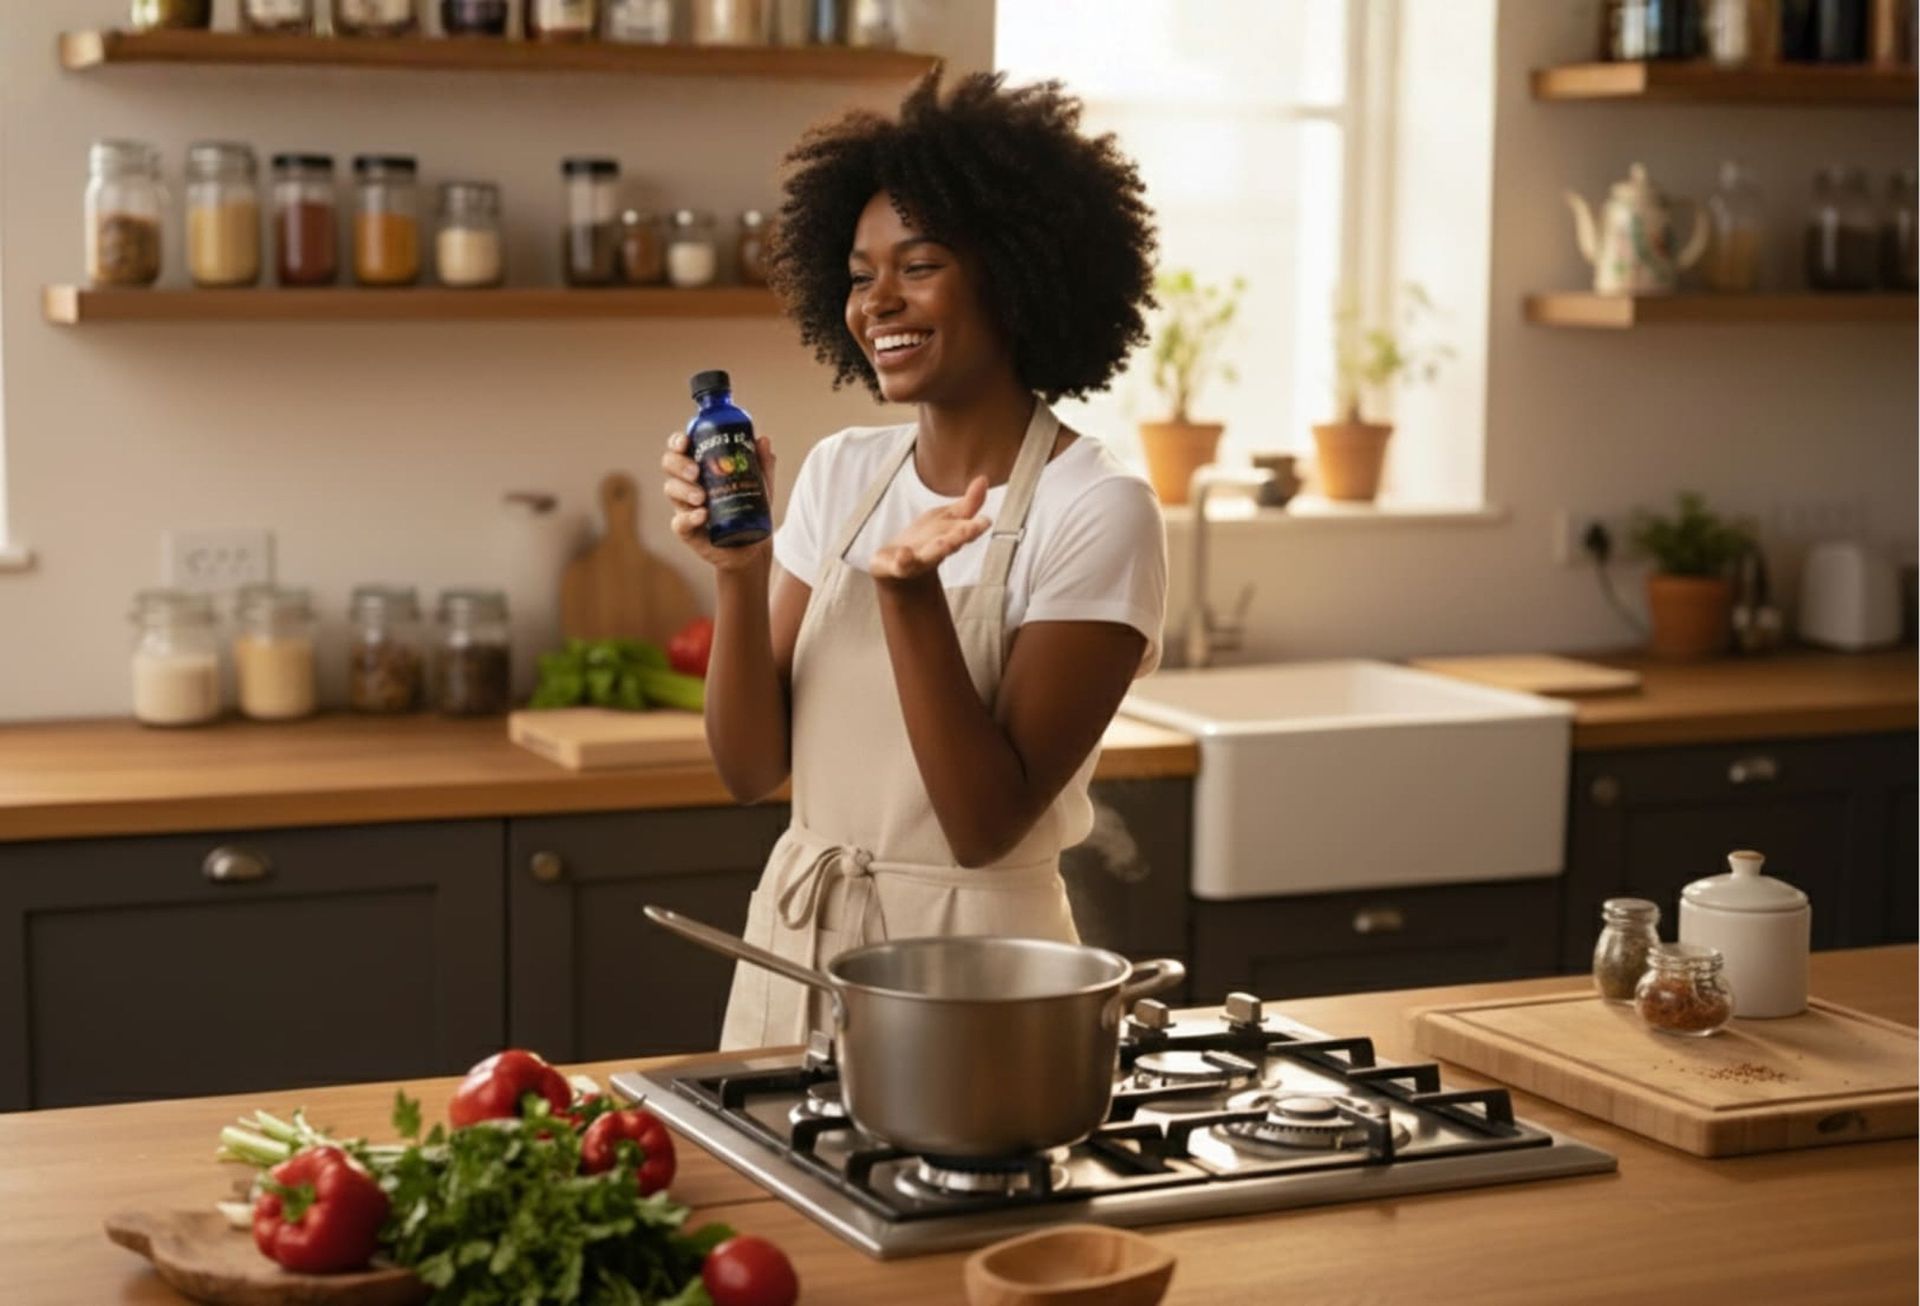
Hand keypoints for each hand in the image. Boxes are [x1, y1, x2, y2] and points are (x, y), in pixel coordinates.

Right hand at [662, 429, 775, 572]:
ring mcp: (684, 507)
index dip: (677, 442)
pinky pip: (679, 523)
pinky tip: (702, 515)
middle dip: (679, 465)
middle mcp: (687, 484)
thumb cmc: (751, 508)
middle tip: (696, 472)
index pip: (680, 448)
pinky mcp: (687, 531)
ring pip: (671, 491)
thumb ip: (762, 464)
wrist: (754, 545)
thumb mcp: (761, 484)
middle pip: (669, 465)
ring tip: (702, 497)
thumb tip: (763, 440)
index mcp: (699, 466)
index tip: (686, 442)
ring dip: (684, 490)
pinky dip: (689, 517)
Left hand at [870, 475, 991, 582]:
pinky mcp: (897, 566)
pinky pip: (900, 565)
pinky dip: (902, 561)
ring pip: (930, 556)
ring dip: (939, 549)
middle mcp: (937, 551)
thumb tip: (983, 478)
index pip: (965, 531)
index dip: (975, 526)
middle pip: (951, 543)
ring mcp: (917, 561)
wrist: (897, 563)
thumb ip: (968, 503)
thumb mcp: (948, 518)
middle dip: (962, 536)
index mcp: (951, 537)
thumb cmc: (927, 539)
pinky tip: (904, 554)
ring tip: (946, 543)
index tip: (986, 521)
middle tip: (975, 529)